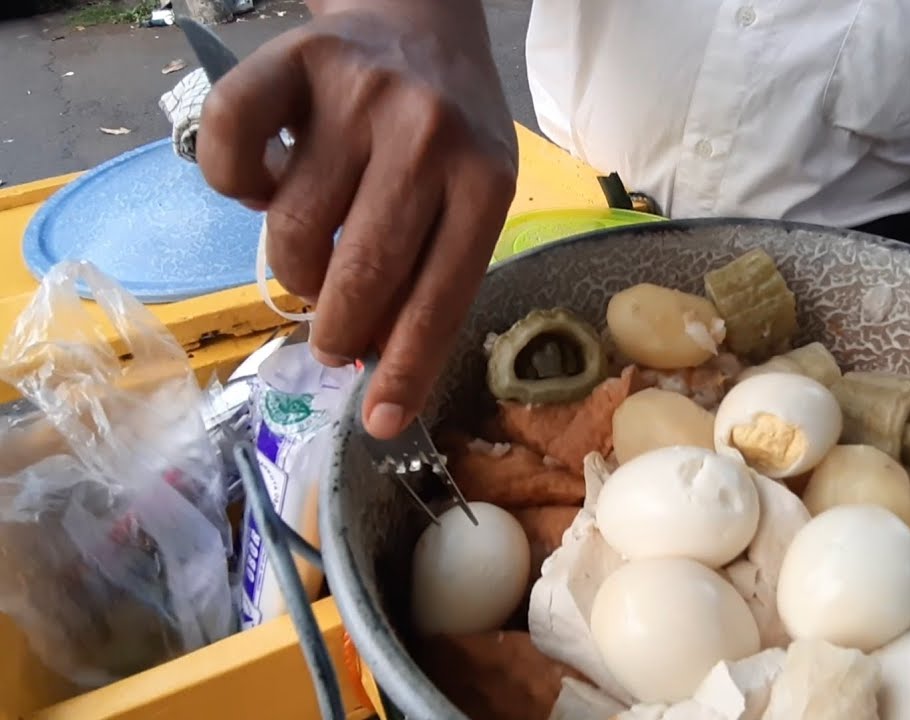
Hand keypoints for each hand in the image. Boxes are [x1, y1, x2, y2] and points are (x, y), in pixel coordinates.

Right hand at [197, 0, 517, 438]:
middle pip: (360, 273)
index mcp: (484, 180)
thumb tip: (379, 365)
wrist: (422, 20)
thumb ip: (435, 271)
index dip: (405, 369)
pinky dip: (236, 187)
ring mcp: (357, 96)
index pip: (440, 297)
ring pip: (293, 229)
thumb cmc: (451, 130)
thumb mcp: (473, 195)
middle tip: (333, 342)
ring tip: (314, 252)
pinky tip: (268, 187)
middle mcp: (425, 136)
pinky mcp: (293, 62)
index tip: (380, 420)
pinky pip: (231, 150)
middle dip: (339, 332)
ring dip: (294, 267)